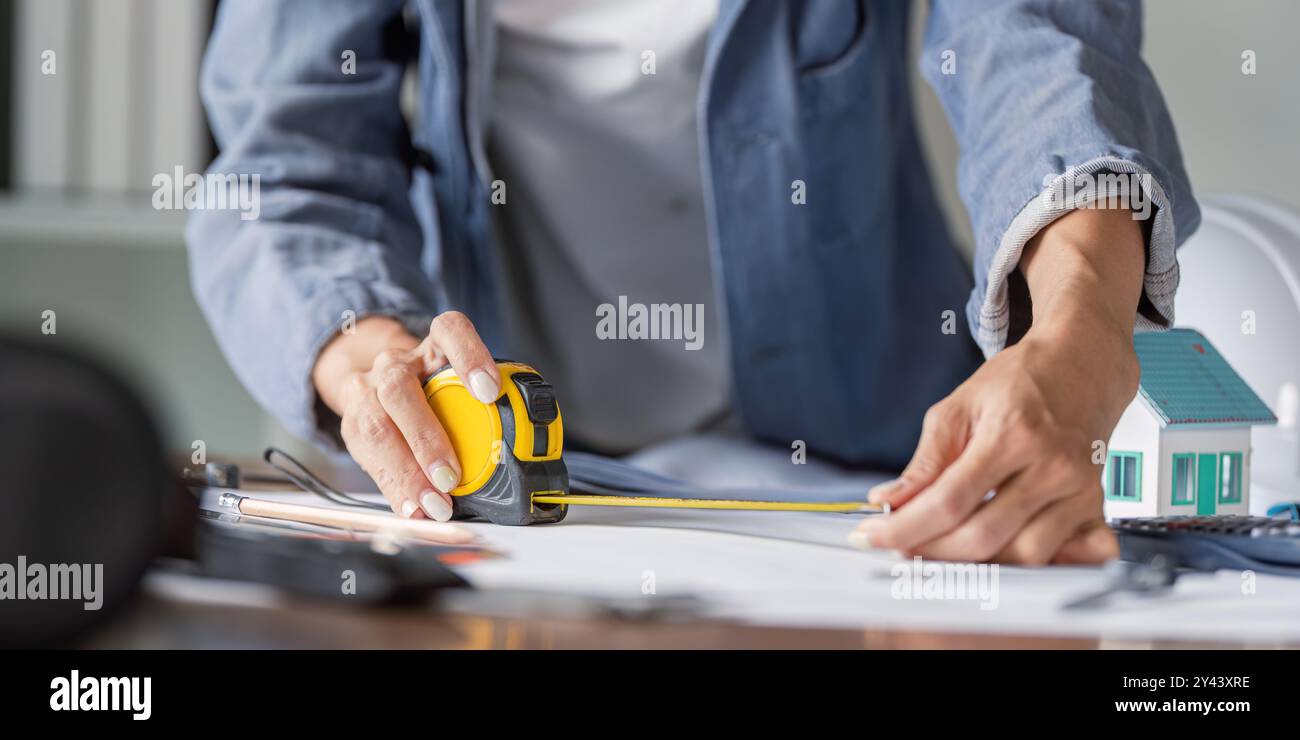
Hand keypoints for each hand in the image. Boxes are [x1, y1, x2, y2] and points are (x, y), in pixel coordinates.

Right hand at [311, 312, 501, 520]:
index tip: (489, 391)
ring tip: (435, 502)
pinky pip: (368, 457)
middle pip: (399, 388)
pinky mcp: (352, 423)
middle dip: (426, 437)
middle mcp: (395, 363)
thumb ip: (484, 406)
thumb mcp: (460, 385)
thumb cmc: (433, 389)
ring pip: (377, 426)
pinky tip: (412, 507)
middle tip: (450, 476)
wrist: (378, 381)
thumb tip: (521, 449)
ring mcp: (367, 391)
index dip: (470, 356)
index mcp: (433, 346)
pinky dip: (393, 488)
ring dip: (407, 473)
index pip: (450, 330)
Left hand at [851, 206, 1147, 563]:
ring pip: (1023, 556)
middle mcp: (1053, 467)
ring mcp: (1080, 490)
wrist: (1082, 365)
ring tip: (939, 549)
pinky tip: (999, 559)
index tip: (872, 536)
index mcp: (1013, 434)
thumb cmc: (1020, 381)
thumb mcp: (958, 407)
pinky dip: (1027, 565)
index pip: (949, 501)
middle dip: (931, 551)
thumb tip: (889, 502)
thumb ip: (925, 462)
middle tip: (902, 547)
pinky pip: (1063, 555)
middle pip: (983, 537)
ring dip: (974, 566)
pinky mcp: (1096, 505)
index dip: (905, 528)